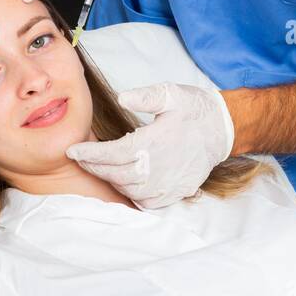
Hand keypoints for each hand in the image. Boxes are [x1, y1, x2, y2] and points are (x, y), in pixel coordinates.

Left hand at [65, 82, 235, 207]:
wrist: (223, 129)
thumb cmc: (194, 110)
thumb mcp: (171, 93)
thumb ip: (145, 96)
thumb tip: (121, 97)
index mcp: (154, 142)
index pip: (113, 153)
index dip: (90, 155)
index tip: (73, 151)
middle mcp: (159, 167)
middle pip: (116, 174)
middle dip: (94, 167)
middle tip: (81, 158)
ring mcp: (168, 183)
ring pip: (128, 190)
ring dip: (110, 180)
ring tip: (100, 167)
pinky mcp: (175, 192)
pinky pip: (145, 202)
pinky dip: (130, 194)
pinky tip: (124, 181)